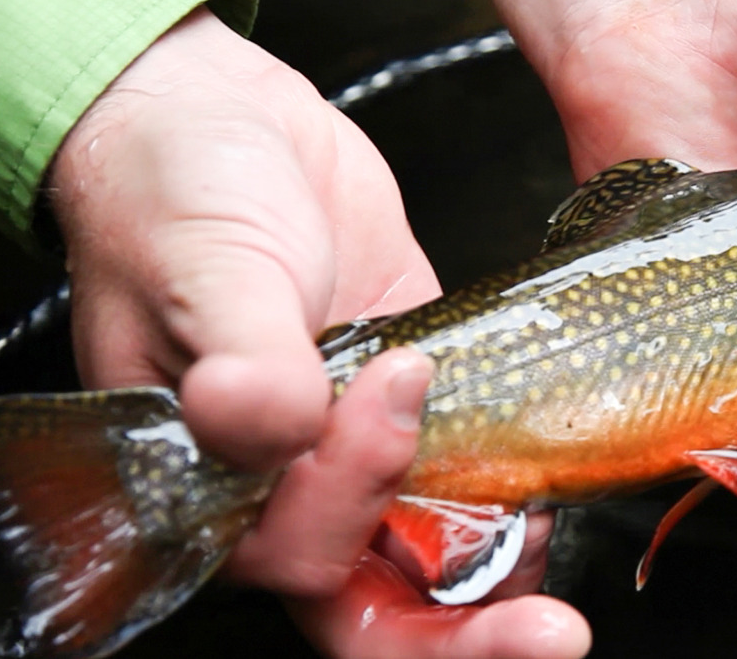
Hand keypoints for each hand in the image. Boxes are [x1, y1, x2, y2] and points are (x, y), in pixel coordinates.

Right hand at [48, 8, 587, 656]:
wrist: (227, 128)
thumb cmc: (177, 197)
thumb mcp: (204, 265)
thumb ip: (241, 352)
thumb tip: (260, 418)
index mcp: (213, 486)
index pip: (298, 559)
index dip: (355, 506)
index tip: (395, 387)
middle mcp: (288, 491)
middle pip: (378, 609)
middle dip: (464, 638)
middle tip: (551, 632)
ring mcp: (358, 456)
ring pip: (434, 559)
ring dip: (502, 575)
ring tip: (559, 533)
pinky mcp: (420, 409)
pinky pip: (472, 485)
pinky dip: (518, 498)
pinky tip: (557, 482)